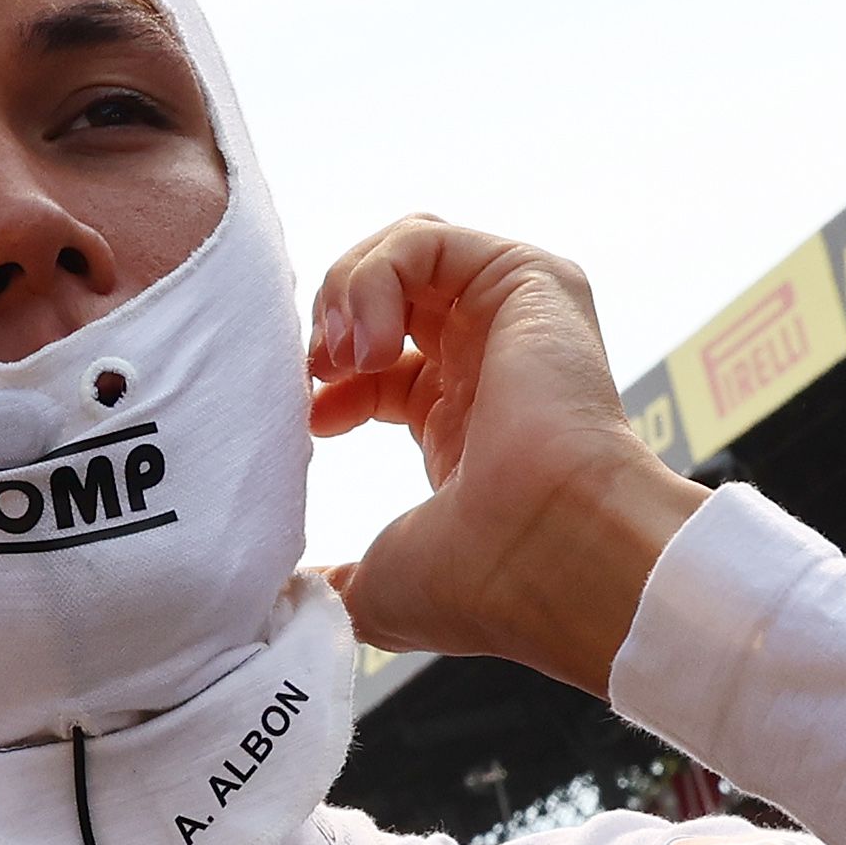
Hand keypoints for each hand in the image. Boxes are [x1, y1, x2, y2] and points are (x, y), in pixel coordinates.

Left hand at [307, 219, 710, 690]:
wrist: (553, 555)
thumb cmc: (485, 583)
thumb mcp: (381, 586)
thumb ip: (333, 586)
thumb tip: (291, 605)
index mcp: (467, 419)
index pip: (378, 364)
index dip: (328, 378)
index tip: (310, 421)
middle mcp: (494, 361)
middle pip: (390, 290)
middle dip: (332, 317)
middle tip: (317, 370)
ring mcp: (515, 317)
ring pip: (404, 250)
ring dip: (349, 292)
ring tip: (342, 355)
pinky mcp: (531, 281)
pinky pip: (425, 239)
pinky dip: (377, 276)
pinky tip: (370, 344)